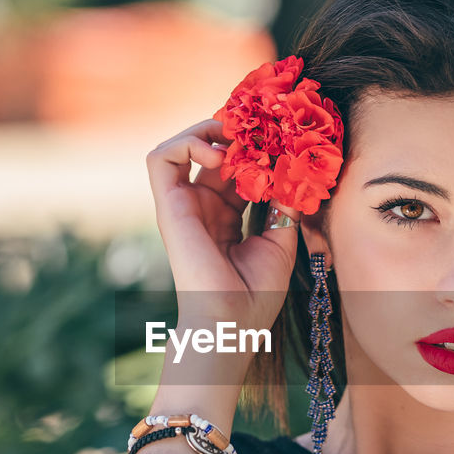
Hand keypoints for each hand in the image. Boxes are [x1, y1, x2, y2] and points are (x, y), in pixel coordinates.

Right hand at [145, 117, 301, 331]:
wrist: (231, 321)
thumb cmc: (255, 294)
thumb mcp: (281, 239)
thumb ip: (283, 202)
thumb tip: (292, 169)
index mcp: (227, 215)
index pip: (235, 165)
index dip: (254, 148)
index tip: (281, 142)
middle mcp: (202, 206)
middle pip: (210, 149)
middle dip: (234, 133)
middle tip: (260, 131)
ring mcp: (183, 204)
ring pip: (180, 145)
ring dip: (207, 131)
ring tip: (236, 141)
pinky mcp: (168, 207)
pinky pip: (161, 157)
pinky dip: (187, 144)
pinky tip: (218, 157)